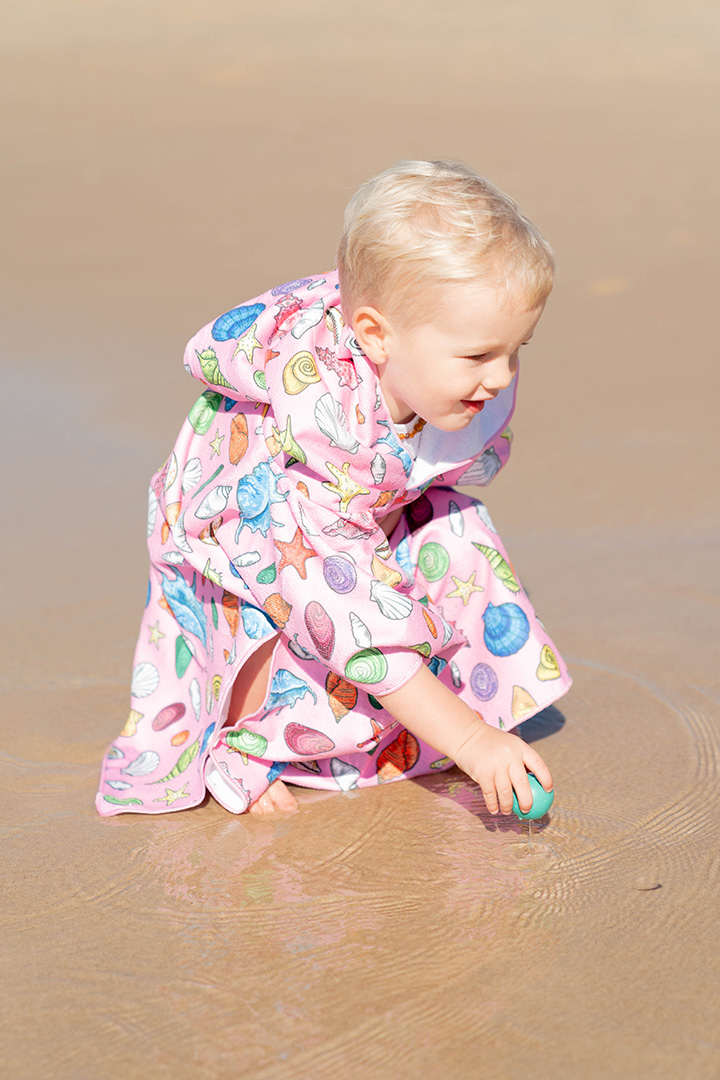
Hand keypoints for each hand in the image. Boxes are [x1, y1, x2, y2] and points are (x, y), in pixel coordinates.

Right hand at [375, 664, 552, 815]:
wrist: (466, 736)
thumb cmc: (491, 743)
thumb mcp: (509, 745)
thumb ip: (520, 760)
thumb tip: (535, 783)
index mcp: (520, 747)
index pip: (538, 765)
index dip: (546, 779)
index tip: (548, 790)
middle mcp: (509, 756)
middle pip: (523, 784)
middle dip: (527, 801)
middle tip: (527, 810)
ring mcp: (496, 765)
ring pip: (506, 793)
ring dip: (508, 806)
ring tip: (508, 812)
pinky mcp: (483, 773)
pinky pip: (490, 794)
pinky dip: (493, 804)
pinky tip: (494, 810)